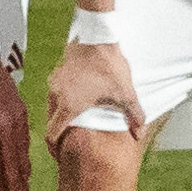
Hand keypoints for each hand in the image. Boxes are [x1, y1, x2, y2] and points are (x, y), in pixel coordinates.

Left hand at [0, 55, 33, 190]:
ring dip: (23, 165)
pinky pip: (25, 134)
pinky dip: (25, 147)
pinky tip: (24, 153)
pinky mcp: (21, 109)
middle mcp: (4, 128)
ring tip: (24, 179)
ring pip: (22, 148)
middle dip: (14, 180)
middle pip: (11, 161)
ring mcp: (15, 118)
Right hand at [39, 36, 144, 151]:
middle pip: (51, 121)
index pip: (52, 134)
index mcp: (69, 106)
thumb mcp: (125, 93)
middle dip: (59, 133)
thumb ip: (133, 115)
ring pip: (52, 106)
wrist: (98, 35)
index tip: (60, 155)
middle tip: (69, 141)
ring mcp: (54, 82)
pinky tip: (77, 98)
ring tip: (75, 120)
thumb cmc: (109, 66)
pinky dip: (62, 100)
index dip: (54, 149)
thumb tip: (140, 134)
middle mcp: (56, 95)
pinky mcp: (57, 72)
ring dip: (60, 115)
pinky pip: (55, 92)